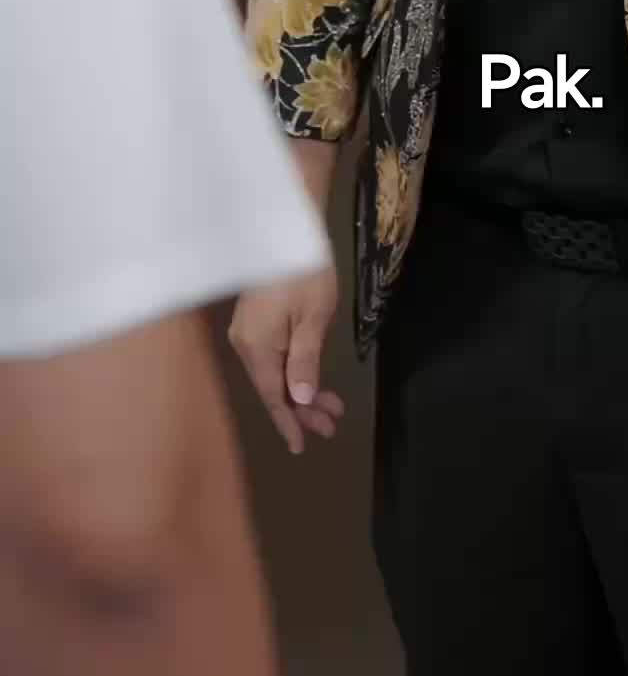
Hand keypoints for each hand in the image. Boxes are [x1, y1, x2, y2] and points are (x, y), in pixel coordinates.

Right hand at [228, 266, 343, 454]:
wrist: (286, 229)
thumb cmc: (304, 271)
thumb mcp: (313, 318)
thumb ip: (304, 361)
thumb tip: (298, 399)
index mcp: (256, 346)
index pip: (271, 395)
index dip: (288, 422)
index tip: (301, 447)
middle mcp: (246, 343)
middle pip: (274, 386)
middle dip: (303, 407)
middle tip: (332, 424)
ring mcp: (249, 331)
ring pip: (275, 371)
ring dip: (302, 389)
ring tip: (332, 405)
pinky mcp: (257, 319)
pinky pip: (274, 355)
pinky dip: (294, 369)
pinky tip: (312, 377)